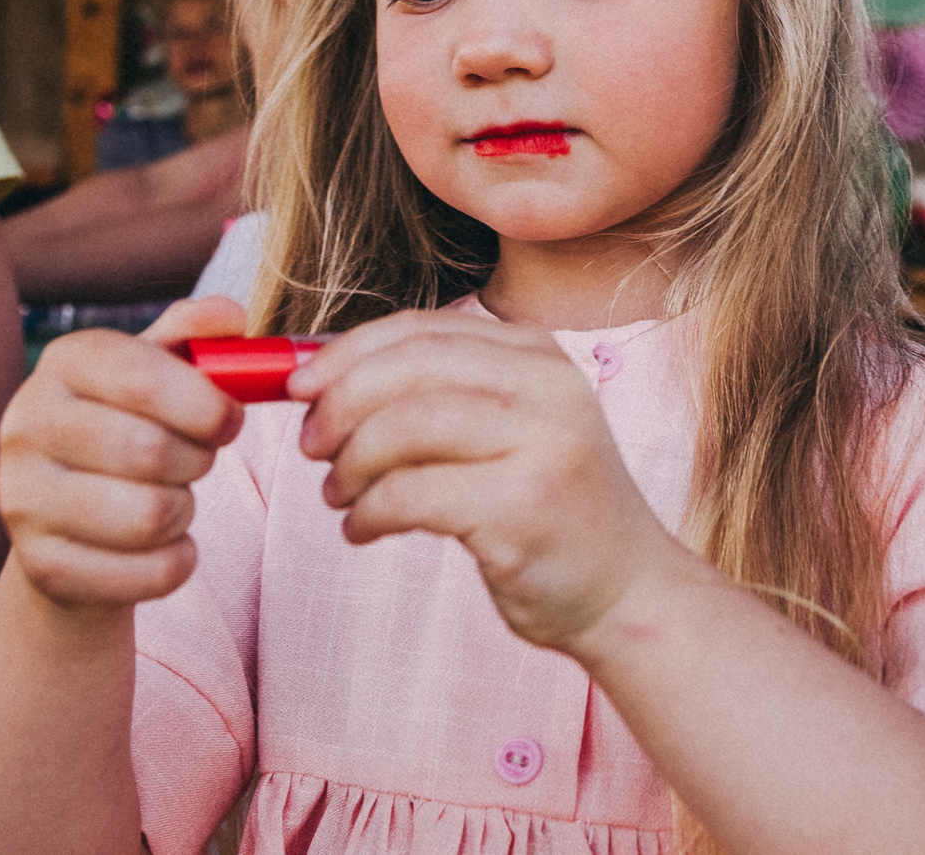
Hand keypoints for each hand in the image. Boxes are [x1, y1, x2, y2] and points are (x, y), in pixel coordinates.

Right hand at [0, 295, 248, 609]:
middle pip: (151, 451)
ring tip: (173, 499)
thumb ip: (196, 336)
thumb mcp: (158, 369)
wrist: (70, 519)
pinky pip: (148, 574)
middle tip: (197, 461)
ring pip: (151, 516)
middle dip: (199, 460)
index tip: (232, 420)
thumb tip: (231, 317)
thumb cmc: (129, 426)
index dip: (206, 403)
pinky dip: (177, 563)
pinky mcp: (40, 567)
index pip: (142, 378)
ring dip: (185, 511)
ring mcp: (22, 500)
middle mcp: (25, 425)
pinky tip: (163, 545)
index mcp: (62, 363)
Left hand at [288, 310, 696, 650]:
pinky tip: (364, 530)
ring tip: (339, 495)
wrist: (627, 594)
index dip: (345, 353)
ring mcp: (544, 443)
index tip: (297, 386)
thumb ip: (435, 395)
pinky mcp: (526, 507)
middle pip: (408, 368)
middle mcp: (548, 385)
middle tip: (311, 446)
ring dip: (352, 463)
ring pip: (405, 425)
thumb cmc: (544, 513)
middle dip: (339, 404)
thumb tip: (319, 378)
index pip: (419, 329)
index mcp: (536, 355)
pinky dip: (369, 511)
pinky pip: (413, 494)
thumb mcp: (503, 430)